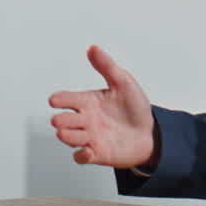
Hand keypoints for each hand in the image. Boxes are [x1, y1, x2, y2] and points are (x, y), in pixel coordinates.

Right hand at [48, 45, 156, 167]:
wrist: (151, 133)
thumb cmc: (135, 107)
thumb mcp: (123, 82)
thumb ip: (106, 65)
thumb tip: (92, 48)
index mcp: (88, 101)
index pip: (67, 99)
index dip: (59, 99)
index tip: (54, 100)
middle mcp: (86, 119)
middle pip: (64, 120)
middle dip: (61, 121)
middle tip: (60, 120)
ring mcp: (90, 137)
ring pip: (69, 137)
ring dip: (68, 136)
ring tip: (70, 133)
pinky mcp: (96, 153)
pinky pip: (81, 157)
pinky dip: (81, 155)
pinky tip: (87, 150)